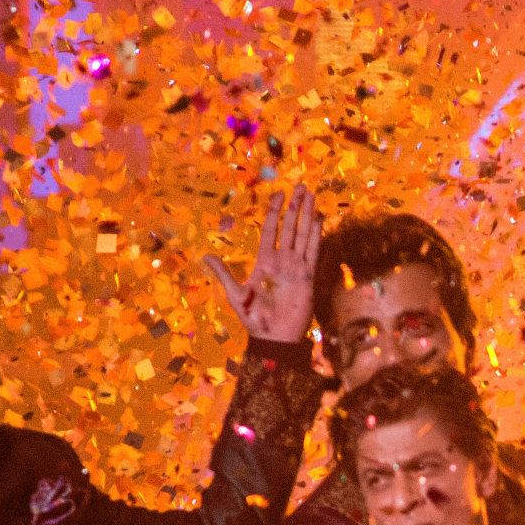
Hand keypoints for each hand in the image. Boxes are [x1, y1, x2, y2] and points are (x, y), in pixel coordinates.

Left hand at [204, 185, 322, 342]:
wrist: (273, 337)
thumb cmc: (254, 318)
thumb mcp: (235, 294)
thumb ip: (223, 274)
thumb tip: (205, 256)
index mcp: (264, 260)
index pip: (271, 229)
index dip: (274, 211)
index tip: (278, 193)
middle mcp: (282, 260)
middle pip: (289, 227)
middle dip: (295, 207)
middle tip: (300, 186)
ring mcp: (296, 267)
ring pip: (302, 234)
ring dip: (307, 216)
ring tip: (311, 196)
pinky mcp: (308, 276)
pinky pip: (312, 251)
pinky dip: (316, 235)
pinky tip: (319, 220)